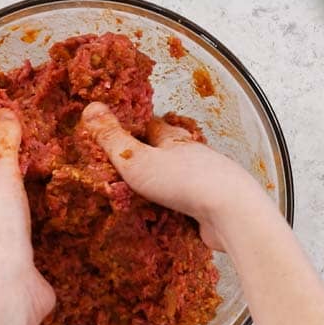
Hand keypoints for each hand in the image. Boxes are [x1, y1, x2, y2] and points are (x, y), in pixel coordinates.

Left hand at [0, 108, 53, 324]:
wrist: (9, 291)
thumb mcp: (0, 179)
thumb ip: (3, 146)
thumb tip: (3, 111)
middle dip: (5, 189)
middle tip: (29, 166)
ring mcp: (9, 252)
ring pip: (19, 227)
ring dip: (34, 215)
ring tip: (58, 194)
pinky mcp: (33, 271)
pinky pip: (47, 252)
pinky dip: (58, 242)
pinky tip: (76, 233)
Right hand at [78, 102, 265, 249]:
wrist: (233, 214)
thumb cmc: (183, 182)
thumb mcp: (136, 160)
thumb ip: (112, 138)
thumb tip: (90, 106)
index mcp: (174, 140)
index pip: (152, 126)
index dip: (135, 127)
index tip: (119, 131)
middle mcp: (194, 156)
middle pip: (169, 152)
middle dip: (152, 157)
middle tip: (128, 167)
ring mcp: (209, 182)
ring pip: (182, 178)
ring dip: (167, 184)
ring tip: (145, 195)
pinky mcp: (217, 208)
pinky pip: (192, 205)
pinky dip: (179, 208)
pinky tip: (170, 218)